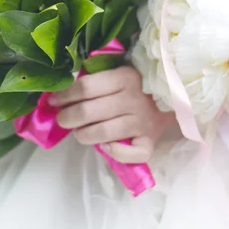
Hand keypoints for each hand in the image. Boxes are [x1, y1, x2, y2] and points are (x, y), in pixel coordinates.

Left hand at [51, 66, 175, 163]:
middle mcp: (133, 99)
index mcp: (124, 77)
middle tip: (63, 119)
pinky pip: (128, 154)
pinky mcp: (149, 142)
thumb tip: (61, 93)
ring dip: (83, 135)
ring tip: (79, 132)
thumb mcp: (119, 73)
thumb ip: (96, 81)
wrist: (174, 97)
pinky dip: (113, 152)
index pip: (85, 87)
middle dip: (68, 117)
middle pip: (88, 111)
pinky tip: (106, 146)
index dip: (64, 95)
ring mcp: (142, 122)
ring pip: (102, 133)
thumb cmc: (138, 86)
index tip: (54, 101)